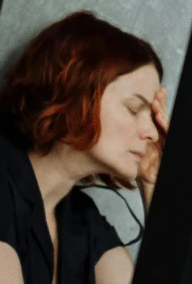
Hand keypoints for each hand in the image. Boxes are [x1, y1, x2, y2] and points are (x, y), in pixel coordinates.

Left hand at [138, 84, 170, 204]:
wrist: (153, 192)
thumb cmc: (143, 175)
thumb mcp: (135, 154)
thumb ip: (130, 140)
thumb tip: (114, 124)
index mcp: (157, 138)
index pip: (158, 118)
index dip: (157, 105)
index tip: (154, 92)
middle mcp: (165, 141)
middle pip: (165, 119)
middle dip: (162, 105)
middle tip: (159, 91)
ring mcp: (168, 147)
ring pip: (168, 126)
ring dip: (163, 113)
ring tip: (156, 102)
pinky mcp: (169, 155)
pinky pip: (169, 138)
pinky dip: (165, 127)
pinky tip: (159, 118)